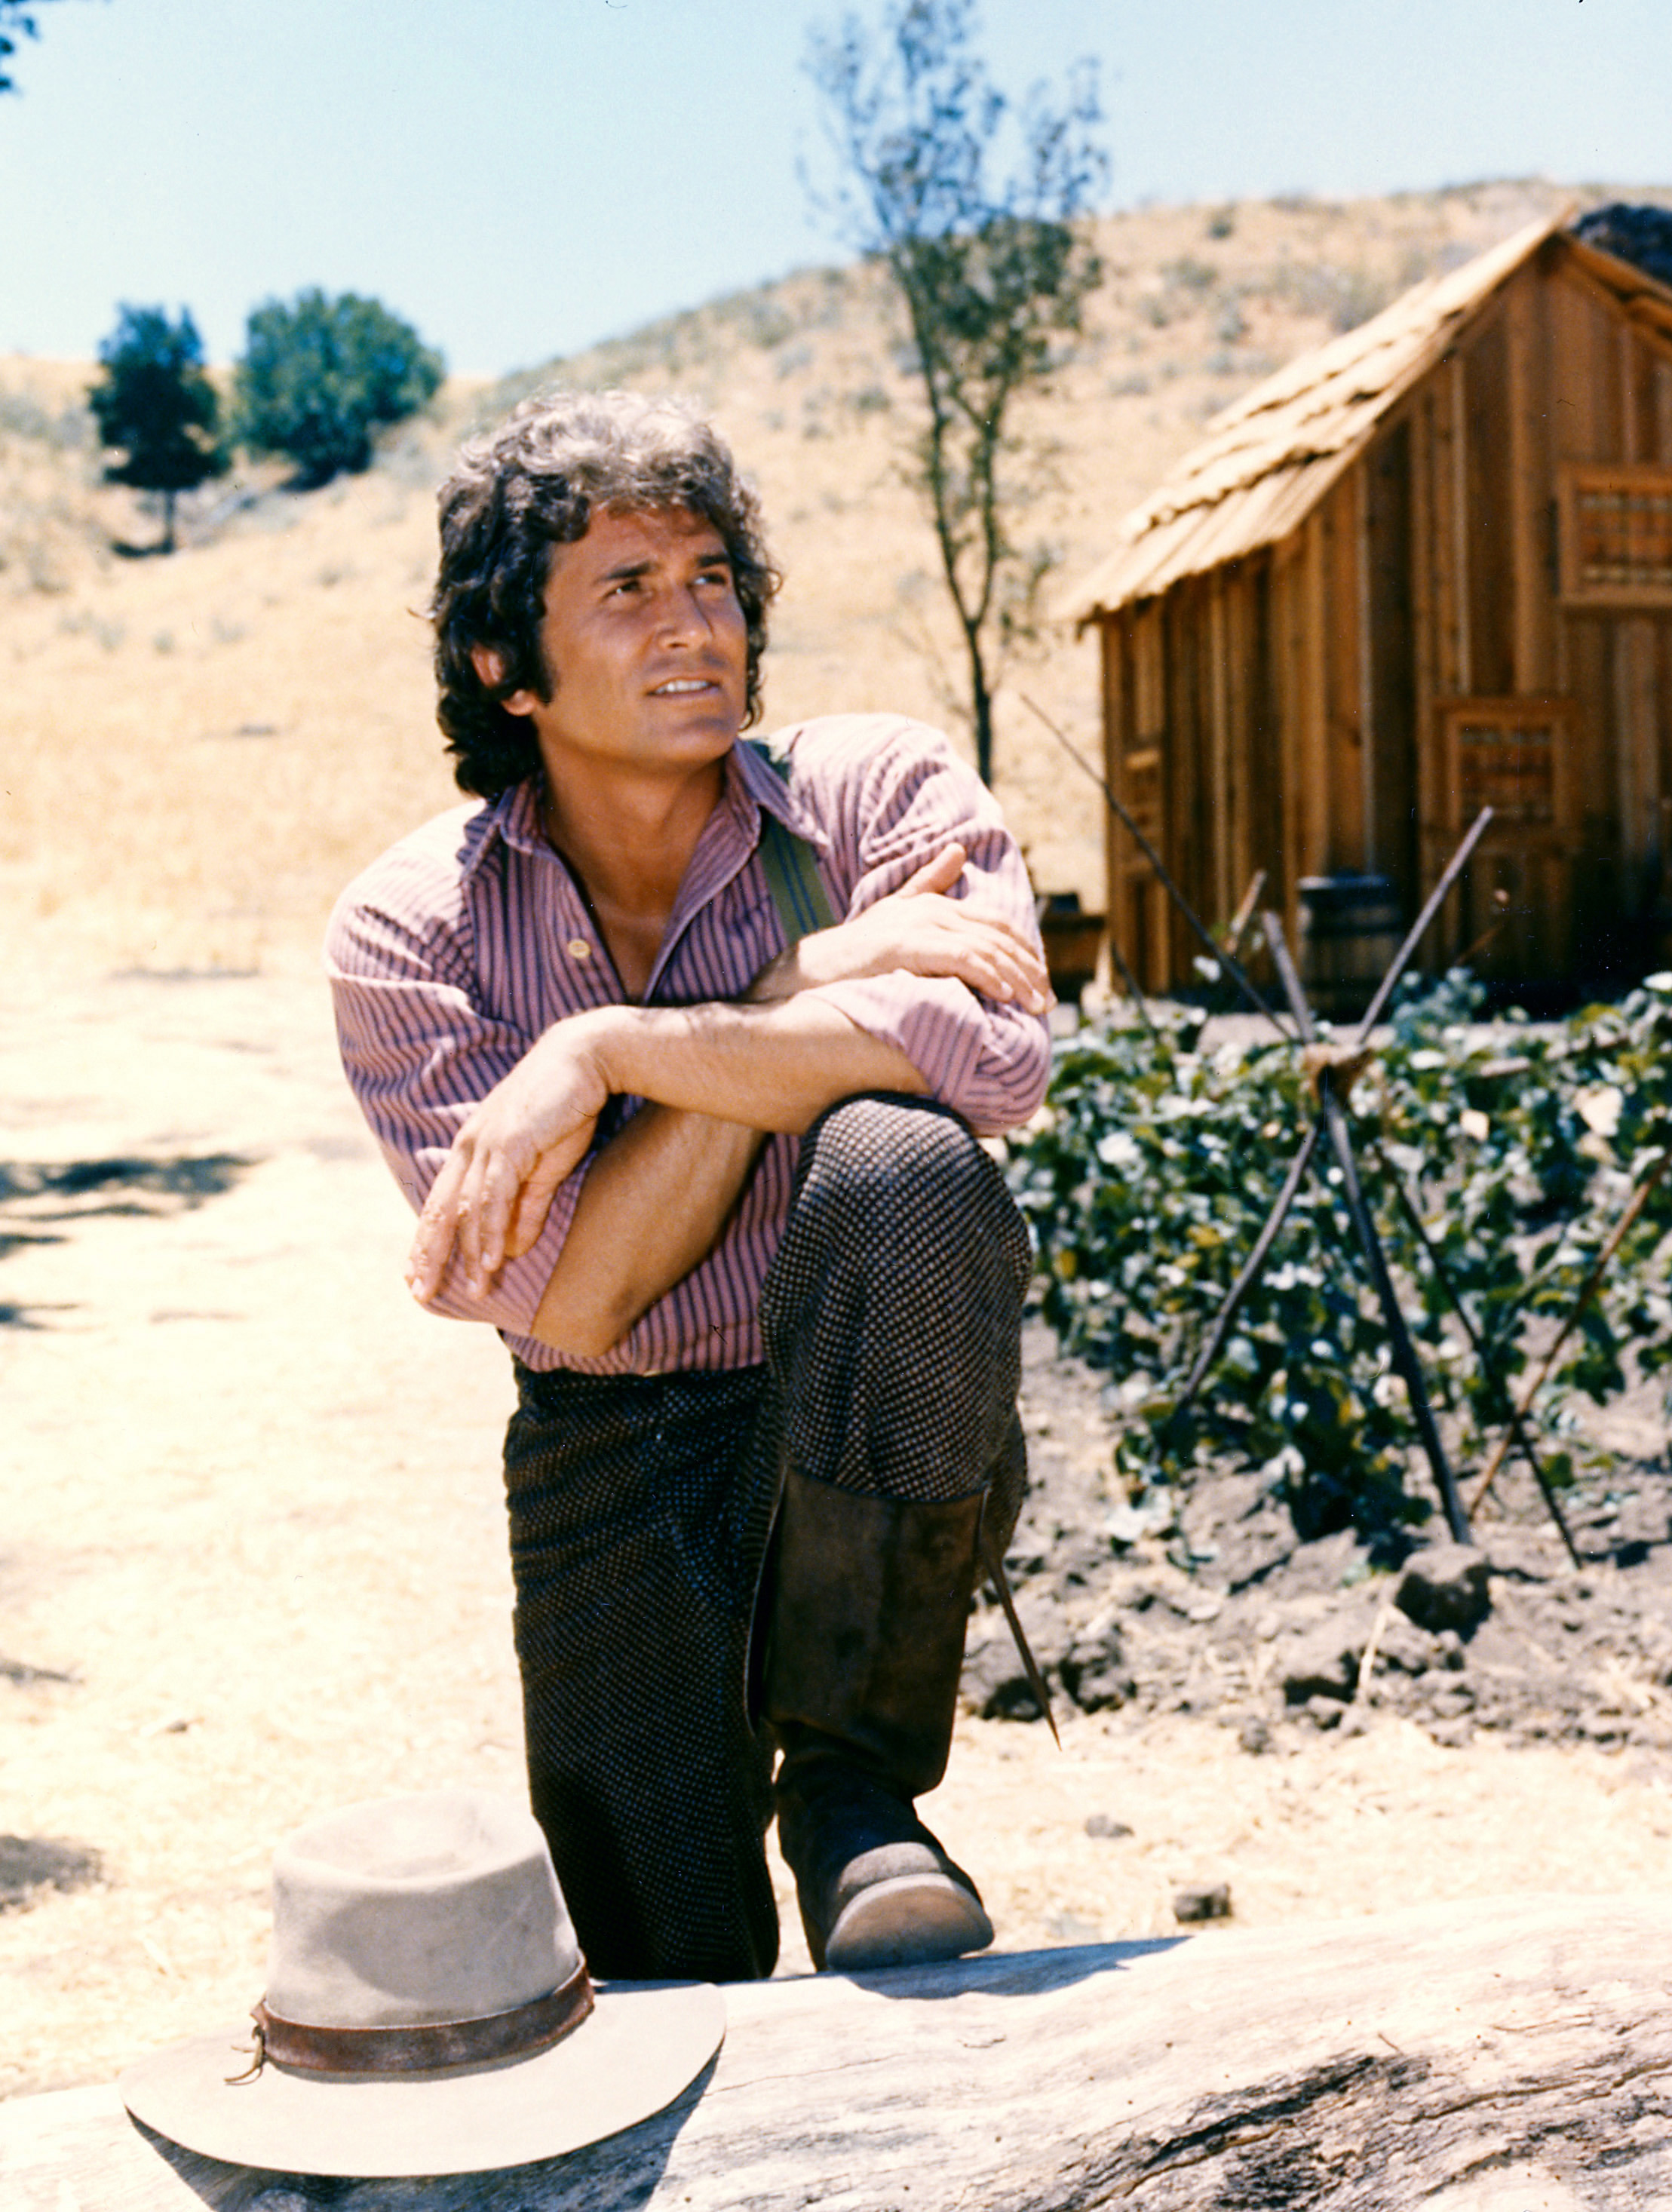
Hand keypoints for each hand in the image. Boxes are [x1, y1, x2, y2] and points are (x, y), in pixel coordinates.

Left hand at [406, 1016, 612, 1303]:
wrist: (587, 1059)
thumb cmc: (566, 1108)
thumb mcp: (545, 1166)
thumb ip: (527, 1206)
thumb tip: (511, 1249)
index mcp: (470, 1148)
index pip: (440, 1202)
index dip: (427, 1239)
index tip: (416, 1274)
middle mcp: (468, 1146)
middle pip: (440, 1209)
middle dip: (429, 1253)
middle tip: (420, 1292)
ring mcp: (485, 1143)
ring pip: (467, 1208)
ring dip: (468, 1252)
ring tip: (474, 1290)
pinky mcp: (510, 1143)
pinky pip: (494, 1196)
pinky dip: (490, 1230)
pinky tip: (492, 1259)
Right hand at [750, 844, 1051, 1010]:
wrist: (812, 971)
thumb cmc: (855, 953)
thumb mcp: (896, 913)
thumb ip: (928, 883)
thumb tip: (957, 849)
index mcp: (935, 905)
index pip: (995, 924)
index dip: (1023, 950)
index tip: (1040, 979)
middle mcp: (932, 910)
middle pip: (997, 937)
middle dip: (1029, 970)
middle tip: (1047, 1003)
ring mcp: (920, 926)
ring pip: (986, 950)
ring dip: (1017, 979)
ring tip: (1035, 1005)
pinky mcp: (908, 947)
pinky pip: (961, 959)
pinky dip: (987, 975)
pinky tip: (1004, 995)